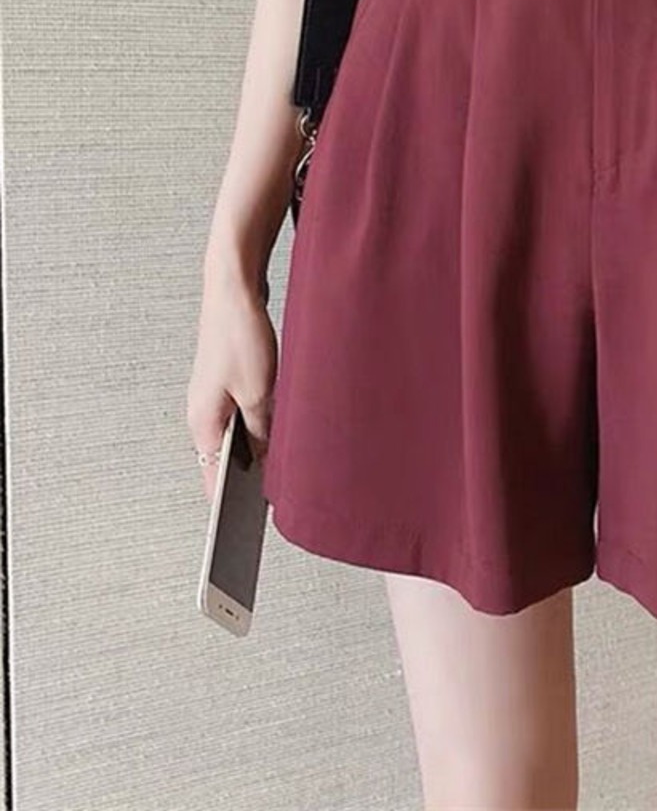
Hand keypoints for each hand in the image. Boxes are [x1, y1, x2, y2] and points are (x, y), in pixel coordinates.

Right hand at [186, 265, 276, 502]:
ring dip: (259, 452)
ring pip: (238, 439)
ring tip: (286, 474)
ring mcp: (215, 400)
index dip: (228, 507)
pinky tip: (284, 435)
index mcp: (203, 424)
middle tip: (273, 507)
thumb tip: (267, 464)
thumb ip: (262, 431)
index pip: (212, 480)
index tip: (243, 533)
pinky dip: (262, 429)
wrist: (233, 290)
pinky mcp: (230, 384)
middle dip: (248, 483)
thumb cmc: (240, 336)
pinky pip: (246, 417)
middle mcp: (204, 416)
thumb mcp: (259, 392)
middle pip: (225, 462)